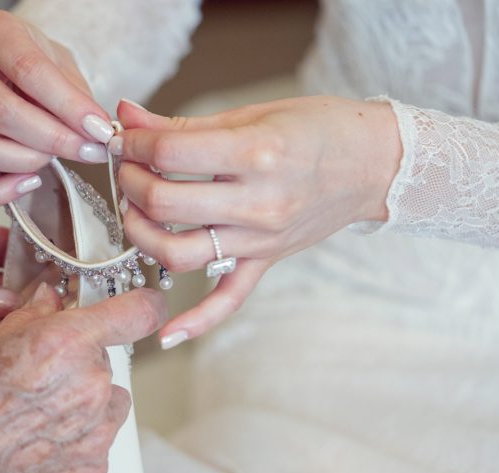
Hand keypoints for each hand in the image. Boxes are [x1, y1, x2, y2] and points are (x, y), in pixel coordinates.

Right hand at [0, 10, 113, 204]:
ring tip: (52, 156)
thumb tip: (95, 133)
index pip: (26, 70)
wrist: (9, 69)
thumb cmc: (35, 63)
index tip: (98, 129)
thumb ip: (77, 96)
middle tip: (86, 149)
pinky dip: (0, 191)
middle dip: (52, 138)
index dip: (67, 106)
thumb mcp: (62, 64)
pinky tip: (29, 180)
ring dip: (25, 161)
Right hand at [0, 284, 165, 472]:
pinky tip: (37, 441)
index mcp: (66, 344)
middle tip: (39, 378)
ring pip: (107, 401)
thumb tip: (51, 298)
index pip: (138, 313)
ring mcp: (96, 431)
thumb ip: (32, 316)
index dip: (141, 306)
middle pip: (107, 360)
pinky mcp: (93, 466)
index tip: (139, 307)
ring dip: (85, 401)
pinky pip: (96, 439)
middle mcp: (90, 385)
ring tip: (37, 413)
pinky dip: (76, 438)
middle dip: (80, 363)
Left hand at [112, 96, 400, 344]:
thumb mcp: (251, 113)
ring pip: (180, 253)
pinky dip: (196, 320)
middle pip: (166, 204)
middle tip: (126, 169)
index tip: (124, 140)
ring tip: (135, 212)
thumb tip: (127, 117)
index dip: (134, 145)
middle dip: (131, 184)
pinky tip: (166, 334)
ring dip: (142, 234)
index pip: (169, 154)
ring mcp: (262, 239)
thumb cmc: (318, 129)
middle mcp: (259, 202)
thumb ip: (183, 124)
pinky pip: (228, 300)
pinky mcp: (266, 261)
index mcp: (256, 153)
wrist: (374, 162)